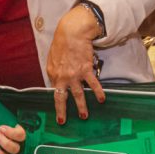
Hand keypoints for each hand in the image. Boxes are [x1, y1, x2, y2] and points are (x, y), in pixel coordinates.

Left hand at [45, 6, 105, 124]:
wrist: (72, 32)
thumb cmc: (62, 42)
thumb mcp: (52, 57)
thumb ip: (55, 69)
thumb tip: (57, 79)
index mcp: (52, 73)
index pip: (54, 89)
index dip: (57, 97)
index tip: (59, 106)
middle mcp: (62, 76)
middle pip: (61, 97)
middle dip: (62, 111)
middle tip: (63, 121)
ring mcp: (74, 75)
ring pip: (78, 95)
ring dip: (81, 106)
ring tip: (84, 115)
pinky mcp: (86, 70)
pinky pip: (93, 84)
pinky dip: (98, 92)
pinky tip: (102, 99)